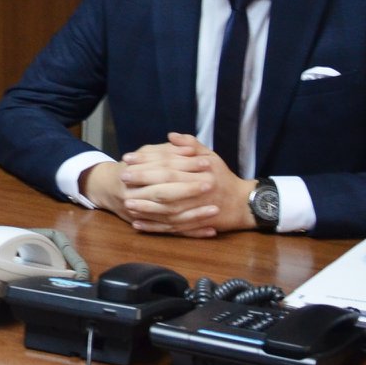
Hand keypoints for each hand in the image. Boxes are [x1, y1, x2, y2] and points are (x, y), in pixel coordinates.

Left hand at [115, 134, 253, 235]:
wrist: (242, 204)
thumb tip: (171, 136)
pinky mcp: (193, 226)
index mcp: (201, 172)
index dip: (146, 161)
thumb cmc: (223, 177)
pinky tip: (138, 224)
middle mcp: (198, 191)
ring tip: (126, 202)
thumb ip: (191, 145)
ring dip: (145, 207)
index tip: (128, 158)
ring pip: (167, 211)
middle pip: (165, 187)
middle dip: (142, 182)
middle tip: (123, 177)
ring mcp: (196, 211)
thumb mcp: (211, 156)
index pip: (168, 165)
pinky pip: (171, 228)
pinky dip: (154, 227)